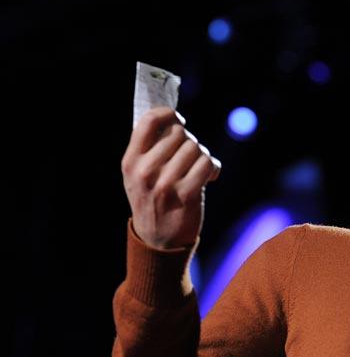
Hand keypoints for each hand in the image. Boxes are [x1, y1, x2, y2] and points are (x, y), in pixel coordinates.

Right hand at [121, 107, 221, 249]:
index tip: (179, 119)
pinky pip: (207, 164)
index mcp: (130, 162)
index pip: (148, 121)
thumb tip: (173, 119)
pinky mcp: (186, 195)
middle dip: (190, 142)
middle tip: (190, 157)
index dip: (168, 114)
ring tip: (200, 168)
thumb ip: (149, 149)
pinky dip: (212, 167)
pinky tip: (210, 176)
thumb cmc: (153, 201)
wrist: (160, 241)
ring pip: (195, 147)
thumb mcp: (138, 175)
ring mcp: (165, 184)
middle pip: (179, 134)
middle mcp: (144, 172)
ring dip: (203, 155)